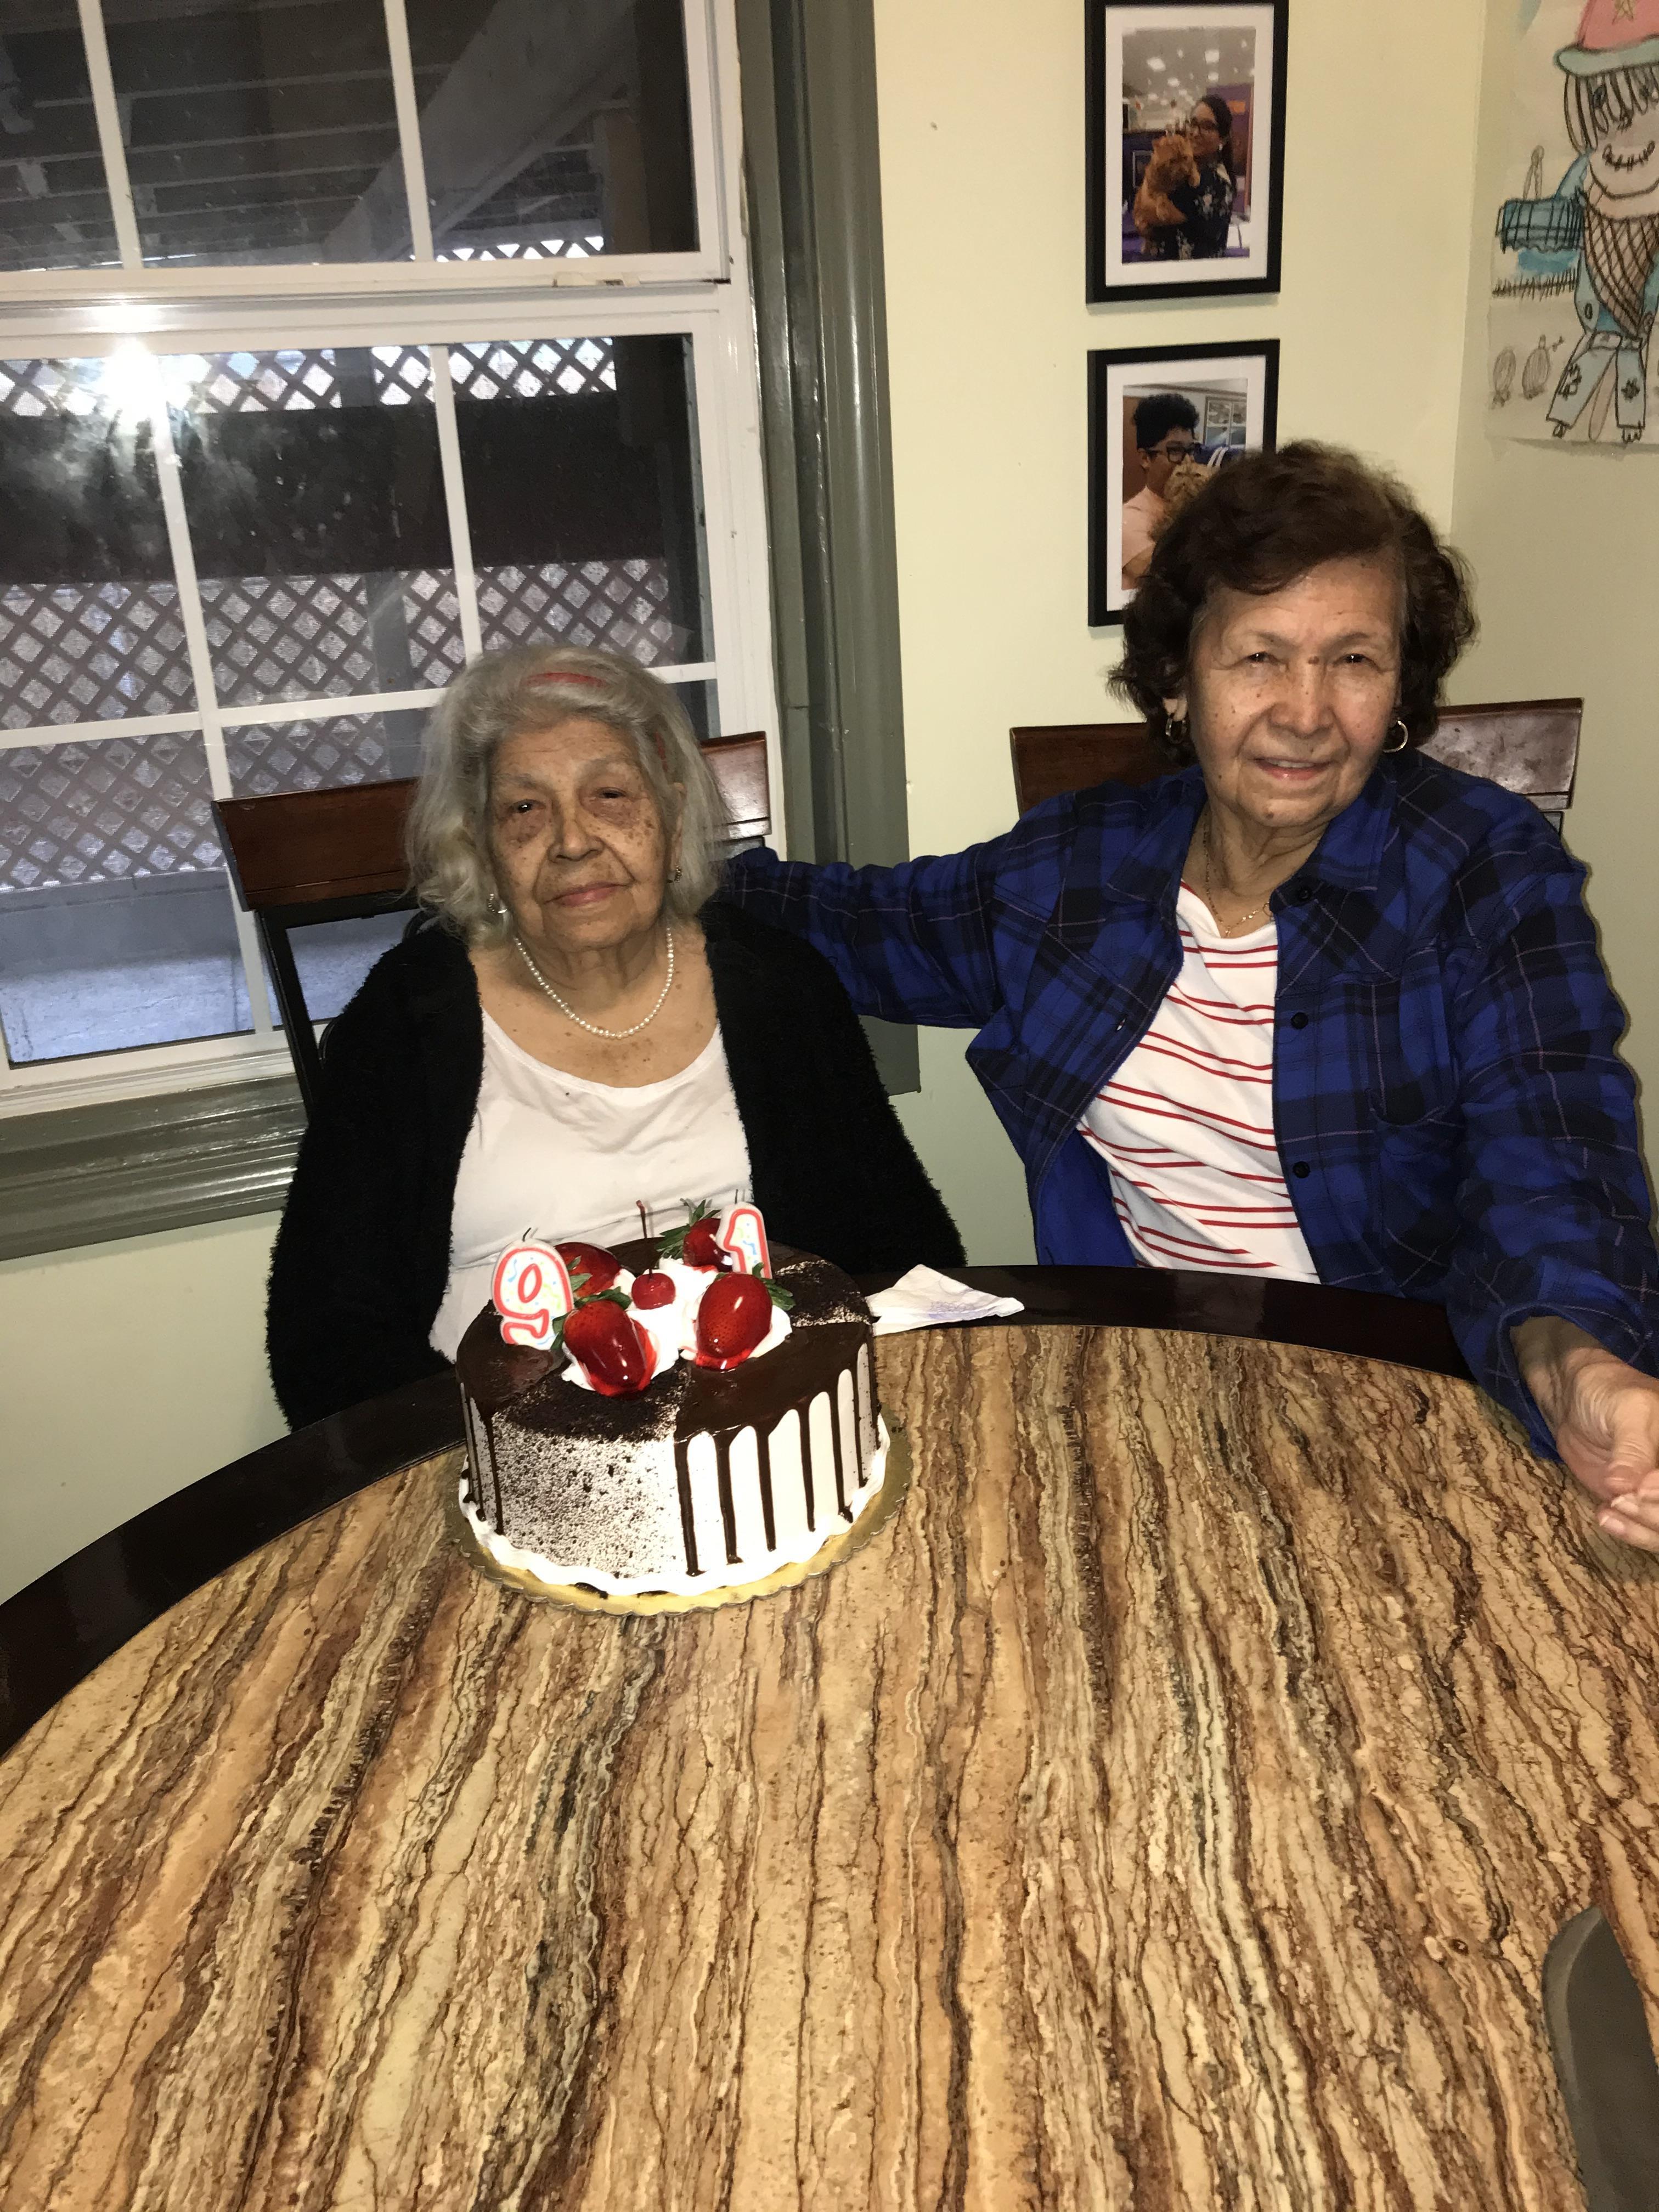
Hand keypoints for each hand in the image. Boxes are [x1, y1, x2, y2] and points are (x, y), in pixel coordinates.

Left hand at [1513, 1316, 1658, 1550]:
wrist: (1574, 1398)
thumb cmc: (1607, 1392)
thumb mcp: (1626, 1410)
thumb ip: (1632, 1450)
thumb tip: (1629, 1489)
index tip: (1641, 1489)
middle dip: (1656, 1513)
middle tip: (1622, 1497)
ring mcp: (1658, 1490)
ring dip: (1643, 1527)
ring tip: (1611, 1507)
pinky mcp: (1639, 1503)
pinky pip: (1644, 1529)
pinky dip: (1629, 1530)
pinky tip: (1604, 1515)